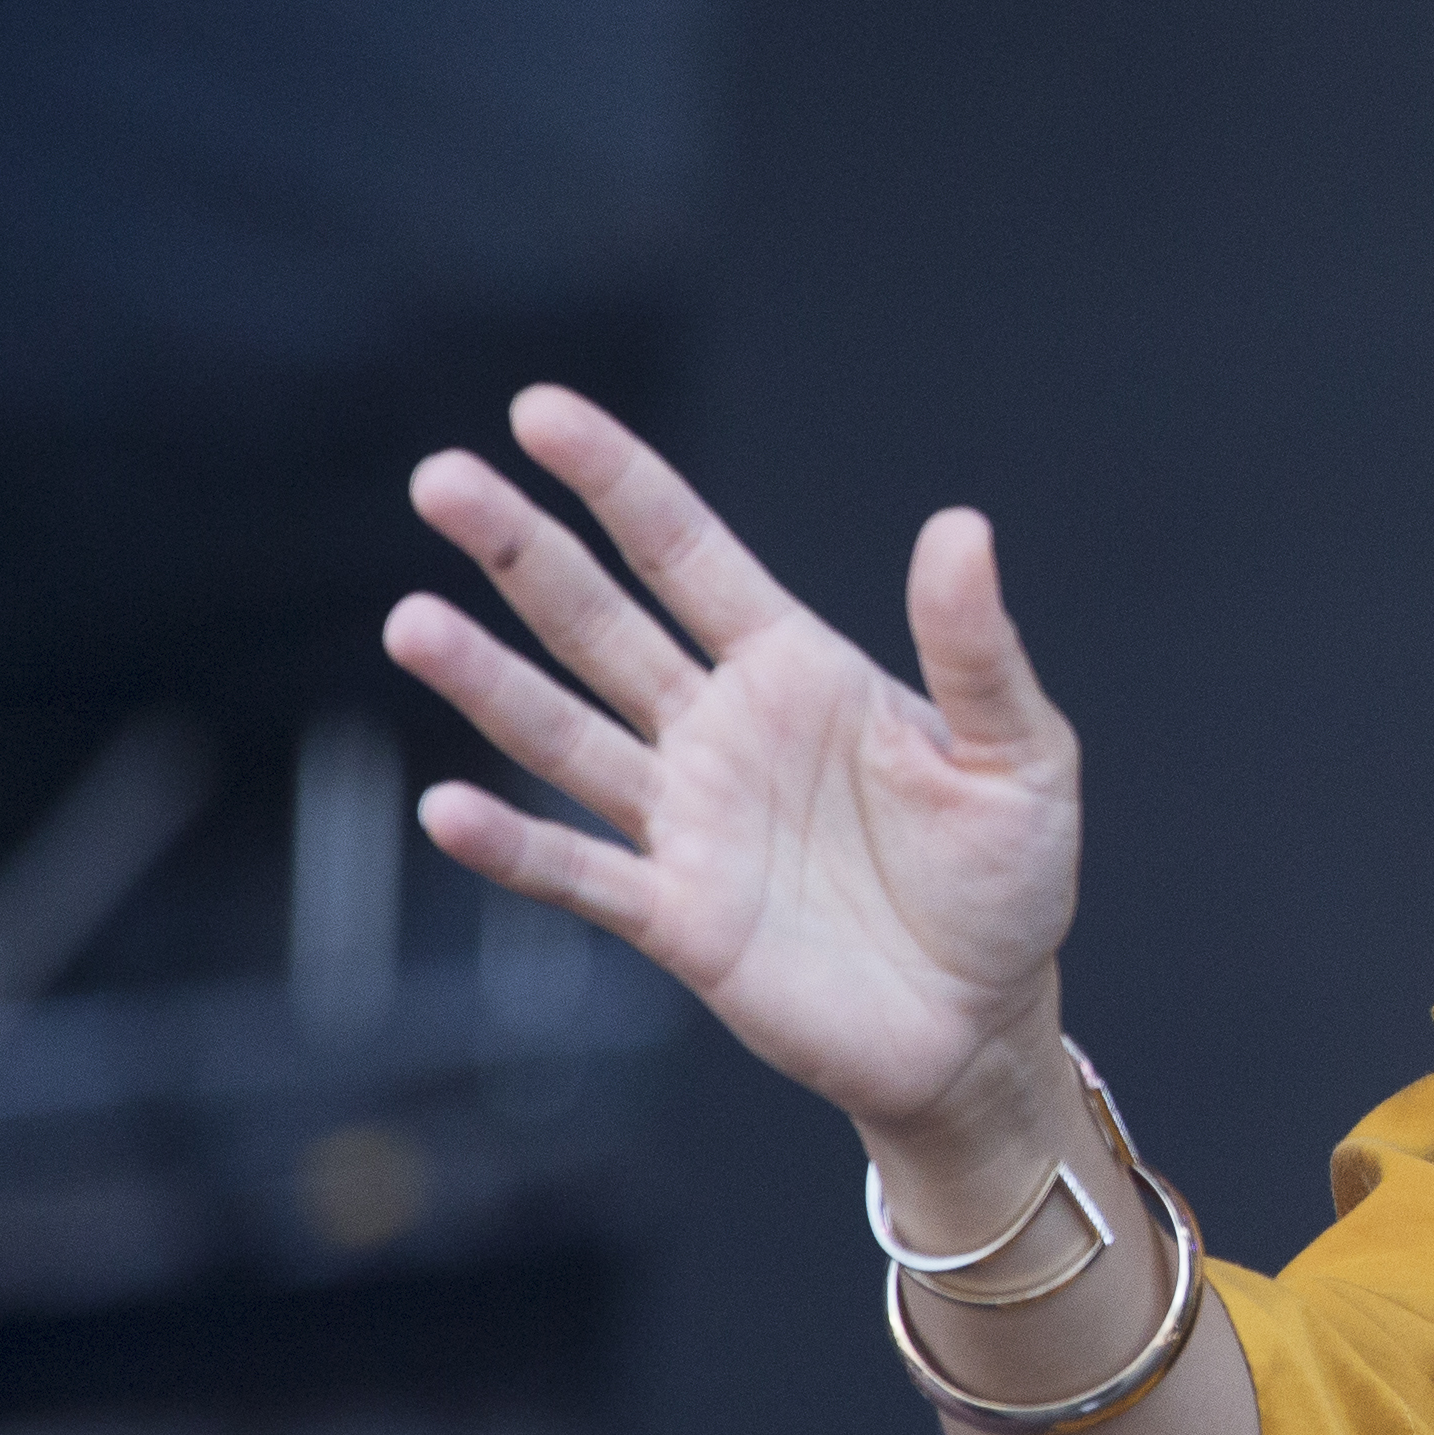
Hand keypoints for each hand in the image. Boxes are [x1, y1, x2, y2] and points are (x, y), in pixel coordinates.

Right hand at [381, 386, 1081, 1143]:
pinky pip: (577, 874)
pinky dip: (512, 847)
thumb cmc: (1008, 881)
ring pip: (565, 734)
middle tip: (438, 480)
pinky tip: (447, 808)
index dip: (616, 482)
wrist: (982, 1022)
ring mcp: (687, 821)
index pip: (686, 553)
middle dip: (521, 551)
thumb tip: (962, 524)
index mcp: (797, 669)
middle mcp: (721, 731)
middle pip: (599, 621)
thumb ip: (978, 648)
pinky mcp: (676, 918)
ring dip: (488, 681)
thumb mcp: (1021, 756)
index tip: (537, 412)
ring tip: (412, 622)